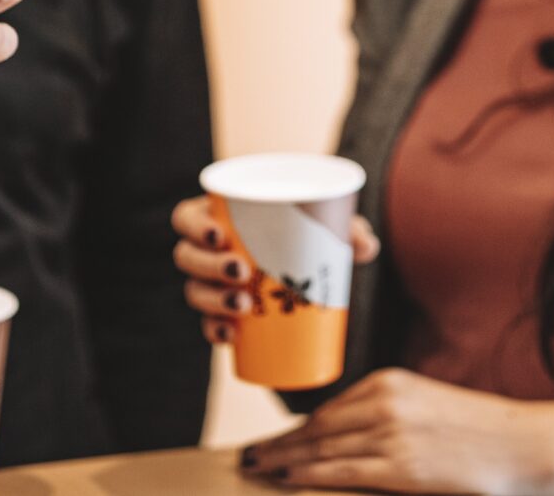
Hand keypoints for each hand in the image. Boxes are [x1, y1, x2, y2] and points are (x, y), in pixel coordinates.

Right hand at [169, 196, 378, 345]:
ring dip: (213, 300)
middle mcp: (205, 252)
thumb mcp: (322, 226)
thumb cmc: (304, 234)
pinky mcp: (219, 313)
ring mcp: (209, 284)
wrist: (301, 270)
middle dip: (209, 266)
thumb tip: (367, 246)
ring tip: (244, 306)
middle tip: (242, 271)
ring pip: (194, 292)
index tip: (220, 234)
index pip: (186, 218)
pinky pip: (207, 325)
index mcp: (217, 218)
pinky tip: (231, 336)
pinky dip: (216, 331)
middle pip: (186, 258)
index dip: (194, 226)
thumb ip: (345, 228)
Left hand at [241, 369, 553, 495]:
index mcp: (390, 383)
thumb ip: (388, 418)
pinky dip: (309, 475)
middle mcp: (386, 402)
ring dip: (282, 461)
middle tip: (247, 457)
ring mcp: (392, 434)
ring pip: (321, 450)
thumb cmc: (482, 433)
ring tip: (256, 469)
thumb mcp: (428, 408)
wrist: (529, 445)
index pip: (327, 410)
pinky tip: (286, 480)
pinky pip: (342, 472)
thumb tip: (346, 441)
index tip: (270, 442)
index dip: (293, 430)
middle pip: (316, 429)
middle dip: (277, 445)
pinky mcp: (403, 466)